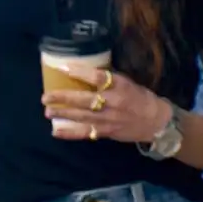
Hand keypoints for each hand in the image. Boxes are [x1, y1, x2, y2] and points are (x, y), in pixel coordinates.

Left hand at [42, 67, 170, 143]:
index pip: (97, 77)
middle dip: (63, 98)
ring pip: (81, 117)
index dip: (79, 72)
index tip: (63, 67)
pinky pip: (85, 133)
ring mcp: (108, 120)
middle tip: (46, 96)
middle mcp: (113, 103)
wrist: (156, 122)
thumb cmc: (140, 97)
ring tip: (47, 111)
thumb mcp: (127, 82)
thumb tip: (85, 70)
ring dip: (63, 114)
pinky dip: (70, 134)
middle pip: (84, 100)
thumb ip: (108, 78)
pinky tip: (56, 131)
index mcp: (120, 86)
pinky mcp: (106, 132)